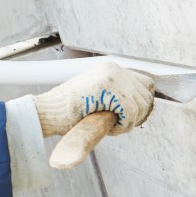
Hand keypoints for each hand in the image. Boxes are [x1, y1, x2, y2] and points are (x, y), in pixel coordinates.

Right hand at [33, 62, 153, 136]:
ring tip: (110, 125)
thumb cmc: (69, 111)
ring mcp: (112, 76)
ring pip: (140, 105)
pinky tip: (107, 126)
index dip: (142, 103)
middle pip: (146, 95)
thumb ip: (118, 97)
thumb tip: (144, 105)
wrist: (49, 112)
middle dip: (136, 115)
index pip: (145, 84)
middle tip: (118, 124)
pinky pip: (130, 112)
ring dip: (128, 122)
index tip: (130, 117)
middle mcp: (114, 69)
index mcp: (112, 70)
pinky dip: (122, 125)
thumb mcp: (98, 98)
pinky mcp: (109, 88)